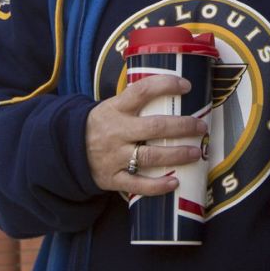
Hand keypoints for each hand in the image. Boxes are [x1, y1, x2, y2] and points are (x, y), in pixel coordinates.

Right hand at [85, 73, 207, 196]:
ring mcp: (115, 156)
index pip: (142, 91)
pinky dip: (158, 185)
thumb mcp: (111, 107)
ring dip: (177, 155)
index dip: (165, 85)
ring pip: (150, 156)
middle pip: (154, 127)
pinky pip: (138, 184)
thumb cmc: (101, 126)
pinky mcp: (113, 178)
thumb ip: (135, 103)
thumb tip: (172, 92)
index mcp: (116, 109)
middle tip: (201, 126)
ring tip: (196, 152)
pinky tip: (175, 182)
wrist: (68, 151)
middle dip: (182, 126)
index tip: (187, 86)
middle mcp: (116, 131)